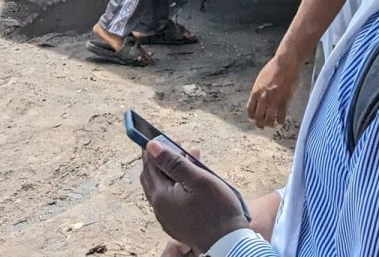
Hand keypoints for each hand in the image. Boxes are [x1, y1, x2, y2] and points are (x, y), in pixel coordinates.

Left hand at [140, 139, 248, 255]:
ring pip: (161, 188)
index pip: (150, 165)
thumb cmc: (217, 208)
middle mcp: (159, 208)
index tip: (161, 135)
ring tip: (189, 157)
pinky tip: (190, 179)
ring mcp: (166, 218)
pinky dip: (175, 185)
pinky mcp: (176, 224)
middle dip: (161, 159)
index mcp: (161, 196)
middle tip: (175, 145)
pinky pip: (169, 199)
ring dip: (170, 171)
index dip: (154, 149)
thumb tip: (151, 146)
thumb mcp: (198, 180)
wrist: (228, 242)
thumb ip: (173, 162)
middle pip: (152, 177)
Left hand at [247, 53, 300, 128]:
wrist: (285, 63)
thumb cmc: (273, 68)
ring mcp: (274, 100)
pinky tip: (281, 121)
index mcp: (255, 92)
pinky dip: (280, 121)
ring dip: (270, 124)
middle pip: (259, 118)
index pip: (250, 110)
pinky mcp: (284, 101)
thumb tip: (257, 101)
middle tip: (263, 126)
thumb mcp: (260, 79)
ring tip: (272, 124)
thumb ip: (258, 91)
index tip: (255, 118)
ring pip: (269, 120)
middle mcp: (263, 98)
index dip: (252, 117)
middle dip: (260, 123)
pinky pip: (281, 116)